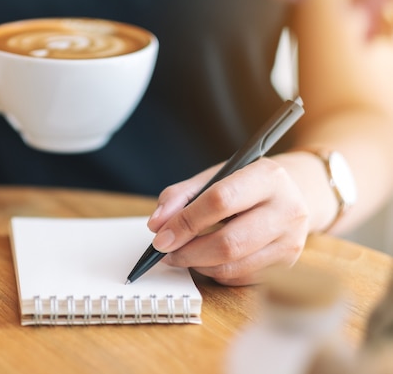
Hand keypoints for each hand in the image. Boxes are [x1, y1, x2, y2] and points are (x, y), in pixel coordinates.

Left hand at [147, 157, 309, 285]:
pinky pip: (241, 279)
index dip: (185, 222)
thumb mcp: (214, 176)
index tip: (160, 237)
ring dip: (198, 265)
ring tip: (182, 255)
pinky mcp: (288, 265)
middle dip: (188, 252)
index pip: (221, 201)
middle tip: (165, 253)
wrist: (297, 192)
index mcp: (267, 177)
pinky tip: (206, 260)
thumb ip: (180, 196)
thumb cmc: (247, 183)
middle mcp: (287, 210)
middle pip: (229, 243)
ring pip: (234, 267)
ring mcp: (291, 241)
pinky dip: (215, 273)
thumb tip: (157, 225)